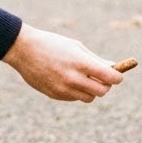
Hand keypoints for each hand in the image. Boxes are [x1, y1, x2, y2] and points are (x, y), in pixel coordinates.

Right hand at [1, 23, 124, 101]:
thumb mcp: (76, 47)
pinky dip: (77, 92)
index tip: (118, 76)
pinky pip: (74, 98)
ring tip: (84, 78)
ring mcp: (63, 89)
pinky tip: (68, 80)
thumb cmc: (53, 44)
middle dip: (106, 85)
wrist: (24, 50)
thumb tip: (113, 68)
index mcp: (80, 63)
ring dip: (91, 90)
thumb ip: (95, 59)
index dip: (117, 77)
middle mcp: (73, 78)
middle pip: (102, 91)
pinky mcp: (55, 95)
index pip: (109, 77)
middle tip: (102, 78)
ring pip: (89, 98)